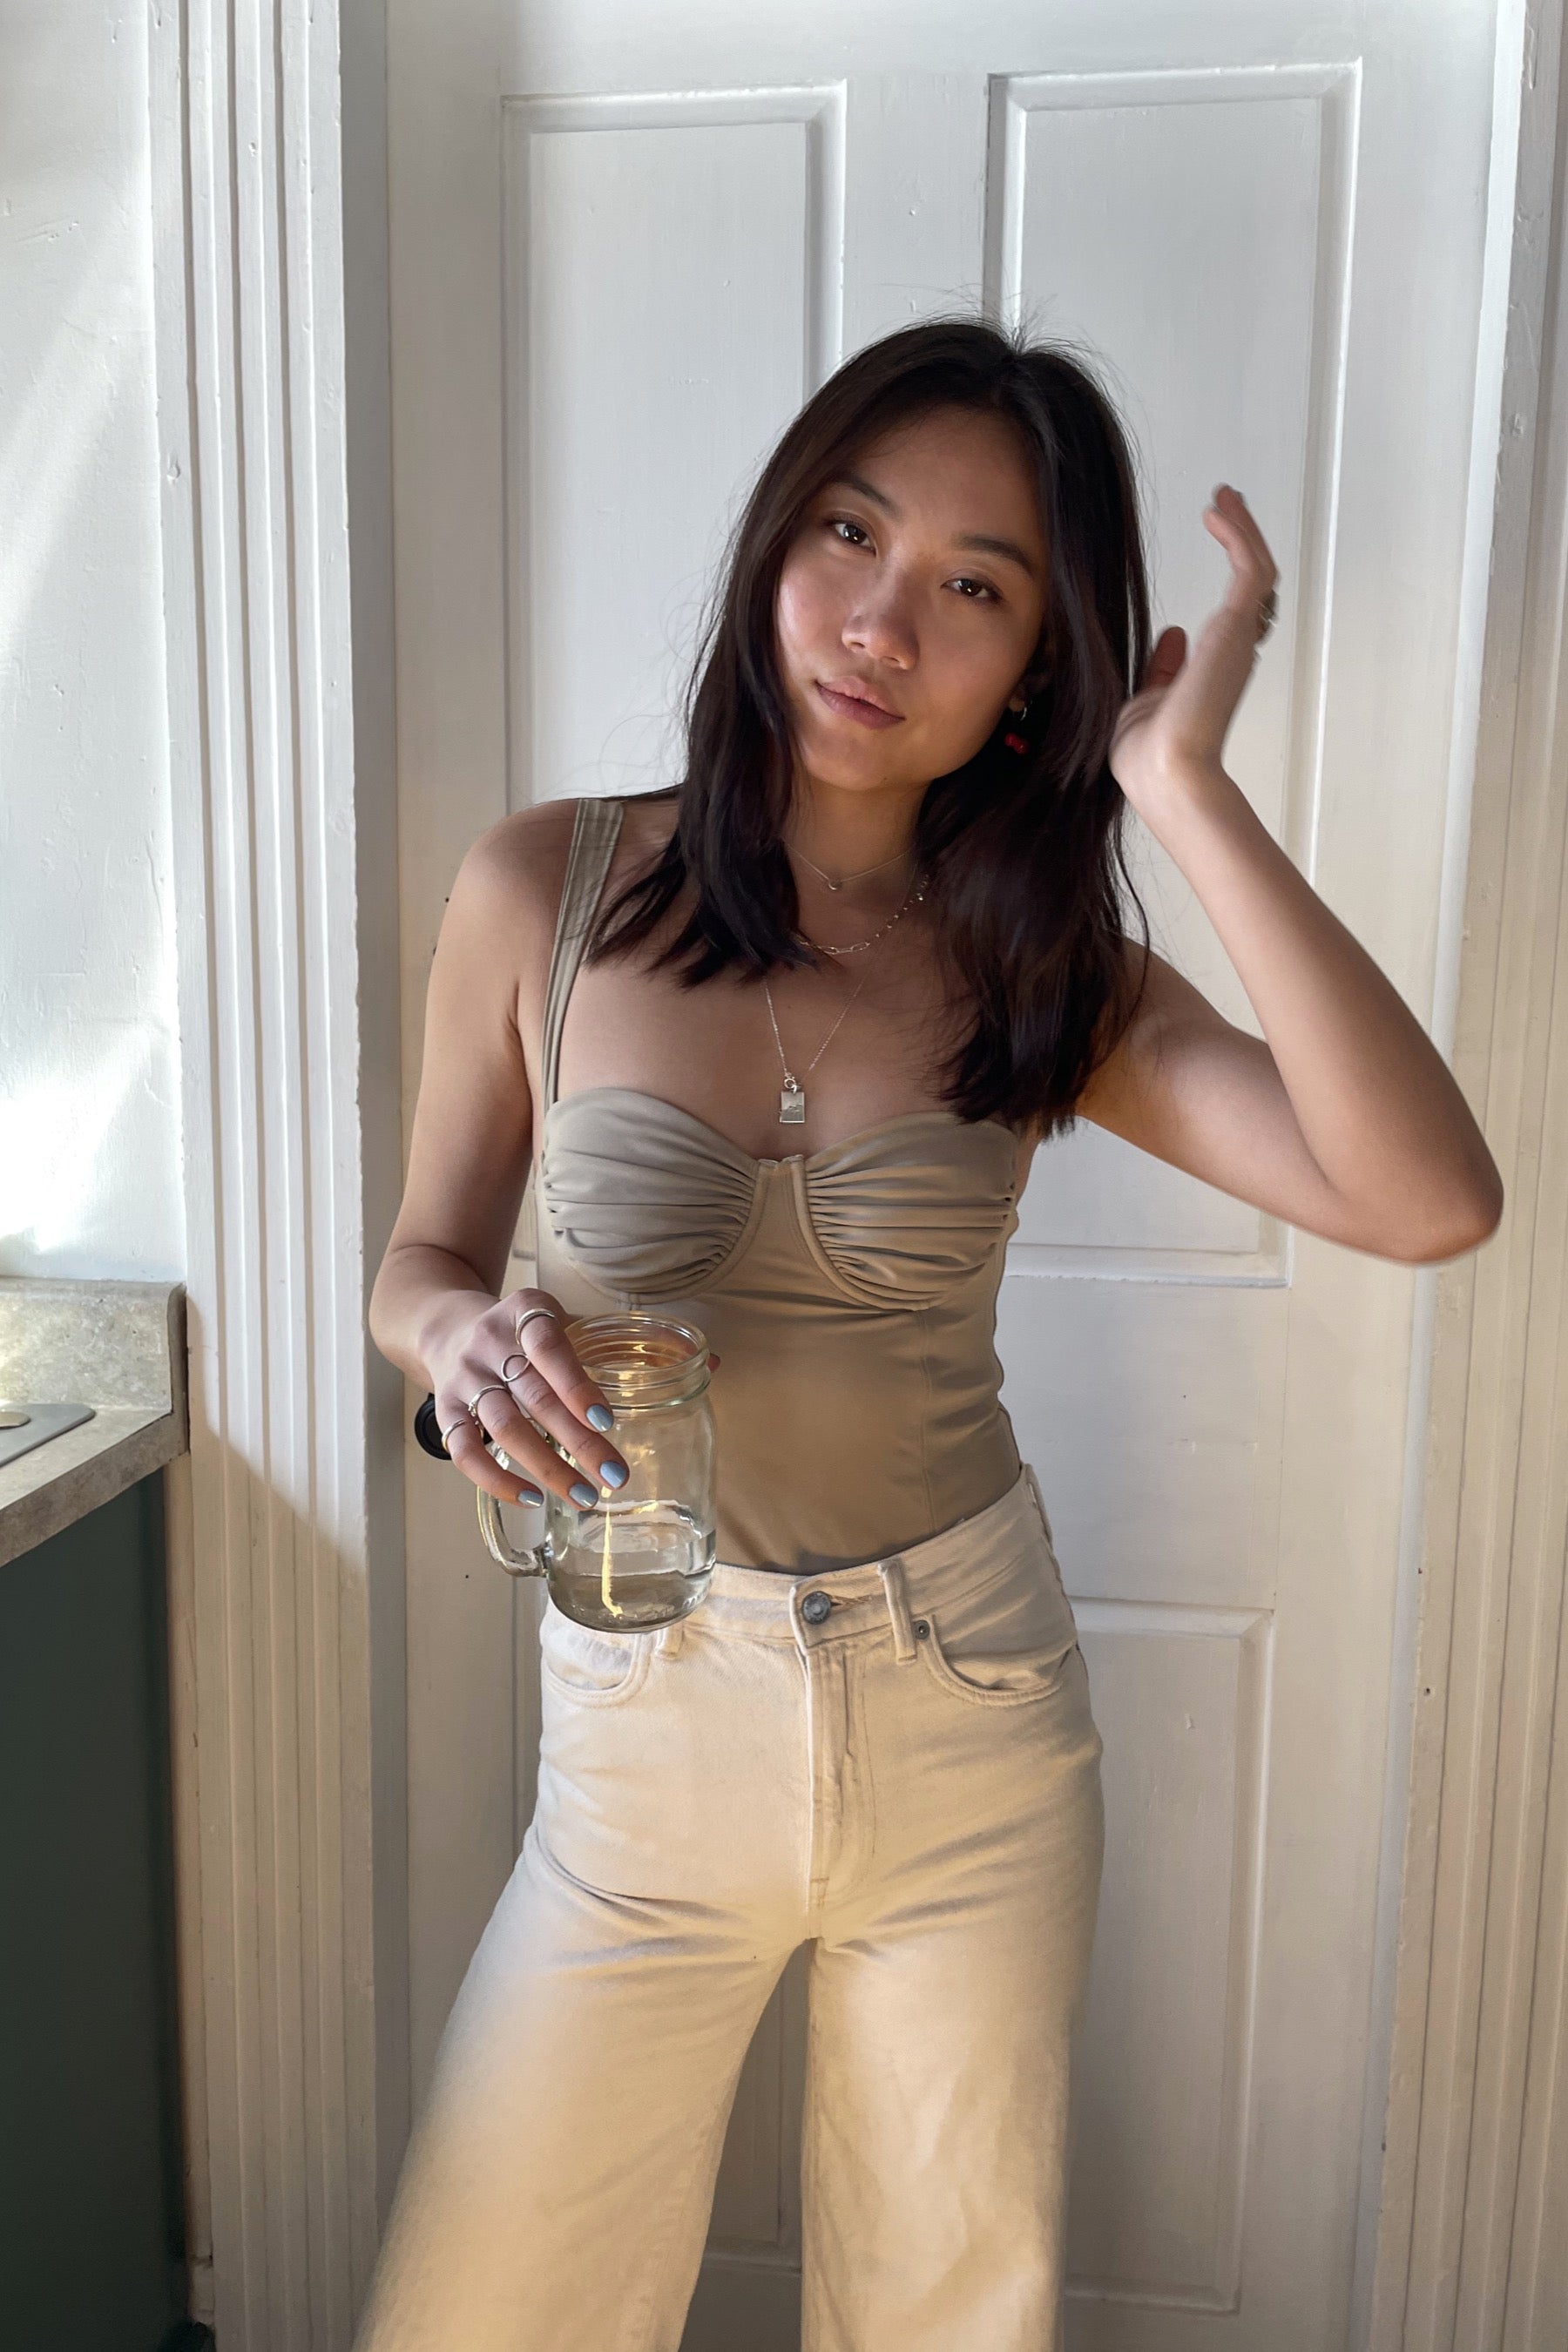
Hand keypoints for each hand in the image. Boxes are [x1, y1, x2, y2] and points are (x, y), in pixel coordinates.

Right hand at [429, 1286, 630, 1510]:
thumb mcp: (567, 1322)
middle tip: (616, 1476)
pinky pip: (463, 1450)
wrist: (449, 1328)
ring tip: (584, 1496)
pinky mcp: (442, 1408)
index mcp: (526, 1312)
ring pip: (502, 1427)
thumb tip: (709, 1363)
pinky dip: (494, 1479)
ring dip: (546, 1467)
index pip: (550, 1346)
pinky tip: (530, 1498)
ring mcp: (463, 1376)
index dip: (577, 1385)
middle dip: (578, 1441)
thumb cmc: (527, 1333)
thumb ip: (626, 1343)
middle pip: (534, 1396)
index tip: (608, 1420)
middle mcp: (489, 1342)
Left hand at [1107, 484, 1277, 815]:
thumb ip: (1162, 669)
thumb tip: (1171, 636)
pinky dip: (1239, 534)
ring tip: (1224, 496)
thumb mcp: (1147, 704)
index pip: (1238, 610)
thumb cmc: (1151, 758)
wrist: (1164, 774)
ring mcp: (1239, 638)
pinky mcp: (1236, 628)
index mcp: (1216, 668)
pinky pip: (1250, 568)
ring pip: (1258, 568)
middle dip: (1244, 538)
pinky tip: (1218, 510)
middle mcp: (1235, 650)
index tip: (1218, 532)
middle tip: (1227, 503)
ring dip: (1243, 528)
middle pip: (1255, 582)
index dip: (1234, 569)